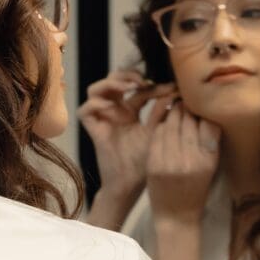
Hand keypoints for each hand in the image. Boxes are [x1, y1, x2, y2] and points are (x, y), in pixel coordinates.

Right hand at [78, 69, 175, 200]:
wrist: (130, 184)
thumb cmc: (144, 162)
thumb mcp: (156, 134)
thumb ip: (161, 113)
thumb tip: (174, 91)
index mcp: (131, 111)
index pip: (138, 88)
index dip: (151, 84)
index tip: (169, 87)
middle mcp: (115, 111)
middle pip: (113, 81)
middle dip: (126, 75)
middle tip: (141, 81)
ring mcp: (102, 119)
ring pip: (95, 90)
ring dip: (110, 83)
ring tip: (127, 87)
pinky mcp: (93, 129)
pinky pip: (85, 110)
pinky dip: (95, 103)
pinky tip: (111, 106)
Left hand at [147, 102, 220, 224]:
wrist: (176, 216)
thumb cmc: (196, 190)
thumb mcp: (210, 167)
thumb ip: (208, 142)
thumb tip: (203, 112)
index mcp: (209, 160)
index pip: (207, 124)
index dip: (202, 111)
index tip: (200, 105)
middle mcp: (191, 160)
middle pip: (188, 121)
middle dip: (186, 108)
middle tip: (185, 101)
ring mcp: (170, 162)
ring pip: (171, 125)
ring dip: (172, 114)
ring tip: (175, 108)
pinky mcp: (153, 164)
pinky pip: (157, 135)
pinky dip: (161, 127)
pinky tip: (164, 124)